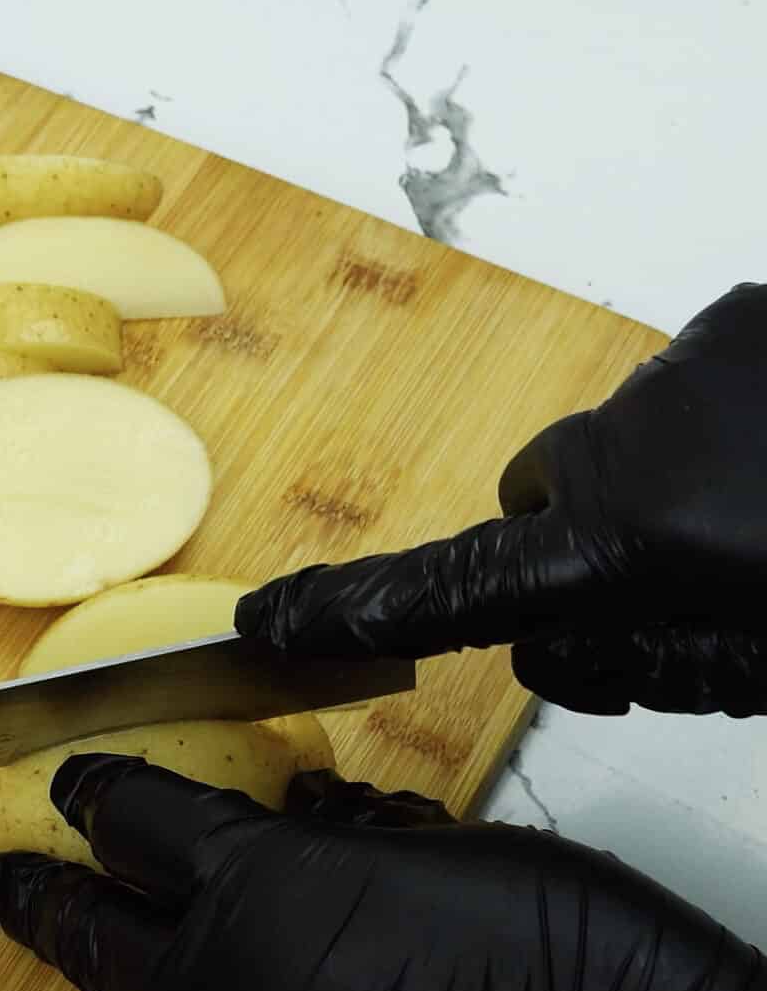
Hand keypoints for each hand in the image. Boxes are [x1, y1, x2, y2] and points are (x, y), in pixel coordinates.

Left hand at [0, 756, 766, 990]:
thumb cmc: (576, 962)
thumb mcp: (453, 848)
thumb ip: (345, 836)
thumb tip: (301, 814)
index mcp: (257, 891)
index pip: (131, 824)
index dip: (95, 794)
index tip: (71, 783)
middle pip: (93, 942)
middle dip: (41, 904)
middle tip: (3, 883)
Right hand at [236, 283, 766, 713]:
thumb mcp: (763, 664)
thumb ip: (644, 665)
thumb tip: (558, 651)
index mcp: (626, 539)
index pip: (451, 587)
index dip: (353, 608)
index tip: (272, 617)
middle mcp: (627, 443)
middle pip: (539, 506)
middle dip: (584, 550)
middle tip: (691, 588)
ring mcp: (678, 372)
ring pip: (616, 449)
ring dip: (665, 487)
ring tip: (760, 519)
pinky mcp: (731, 324)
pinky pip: (681, 391)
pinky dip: (716, 429)